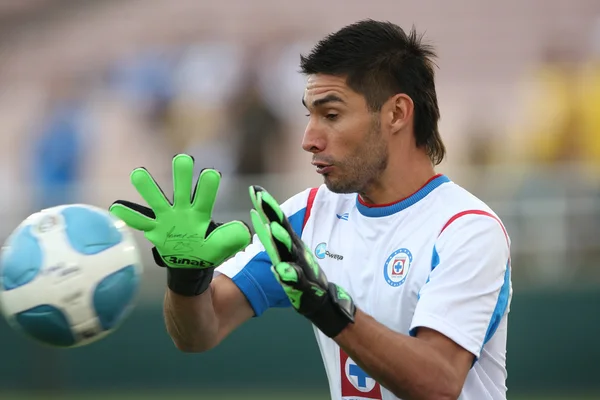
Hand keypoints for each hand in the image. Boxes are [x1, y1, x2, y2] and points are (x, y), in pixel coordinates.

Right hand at [109, 154, 251, 294]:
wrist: (190, 264)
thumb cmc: (208, 251)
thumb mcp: (222, 246)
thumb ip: (232, 237)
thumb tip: (245, 230)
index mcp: (201, 213)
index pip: (205, 197)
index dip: (208, 186)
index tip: (211, 174)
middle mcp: (183, 210)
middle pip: (181, 190)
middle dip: (181, 175)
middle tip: (183, 159)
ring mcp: (167, 218)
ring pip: (156, 200)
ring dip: (148, 188)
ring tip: (138, 173)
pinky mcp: (155, 229)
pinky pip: (140, 222)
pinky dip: (129, 215)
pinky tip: (117, 207)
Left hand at [248, 185, 354, 336]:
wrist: (320, 300)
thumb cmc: (301, 275)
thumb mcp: (285, 253)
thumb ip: (274, 239)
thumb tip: (262, 221)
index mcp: (289, 244)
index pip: (276, 221)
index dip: (266, 206)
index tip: (254, 189)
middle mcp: (295, 252)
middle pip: (282, 229)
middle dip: (272, 213)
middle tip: (260, 197)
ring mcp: (300, 267)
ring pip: (290, 252)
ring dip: (282, 239)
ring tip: (272, 228)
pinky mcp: (303, 286)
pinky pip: (296, 280)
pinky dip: (289, 274)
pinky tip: (281, 270)